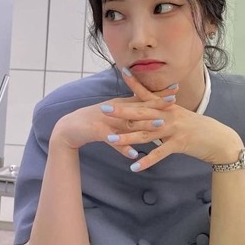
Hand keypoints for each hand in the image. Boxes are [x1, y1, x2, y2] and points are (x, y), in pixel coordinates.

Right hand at [50, 74, 179, 162]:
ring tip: (160, 125)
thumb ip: (129, 120)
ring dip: (145, 124)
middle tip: (174, 102)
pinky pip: (112, 140)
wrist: (69, 128)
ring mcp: (107, 120)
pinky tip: (132, 154)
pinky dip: (122, 147)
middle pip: (139, 107)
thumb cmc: (92, 123)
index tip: (175, 90)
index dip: (158, 95)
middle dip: (157, 104)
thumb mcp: (114, 119)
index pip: (142, 98)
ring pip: (129, 122)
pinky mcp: (98, 131)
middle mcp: (116, 110)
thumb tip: (145, 121)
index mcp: (120, 105)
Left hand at [96, 70, 241, 173]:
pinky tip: (134, 167)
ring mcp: (174, 129)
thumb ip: (167, 115)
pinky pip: (159, 154)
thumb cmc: (200, 130)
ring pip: (146, 133)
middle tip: (103, 109)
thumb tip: (153, 116)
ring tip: (110, 139)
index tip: (122, 72)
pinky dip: (146, 161)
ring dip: (127, 138)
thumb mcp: (182, 118)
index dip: (135, 83)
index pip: (149, 94)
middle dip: (122, 111)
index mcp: (169, 108)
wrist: (219, 140)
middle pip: (142, 113)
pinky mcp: (179, 144)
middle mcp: (169, 115)